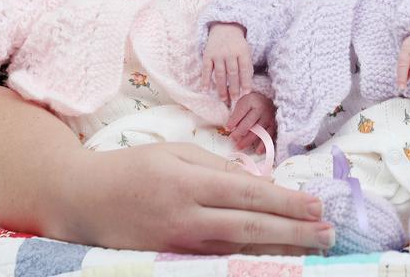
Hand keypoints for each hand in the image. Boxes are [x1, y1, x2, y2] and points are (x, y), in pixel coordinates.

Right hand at [68, 141, 335, 253]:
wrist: (81, 201)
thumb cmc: (130, 167)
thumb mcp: (174, 152)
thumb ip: (216, 166)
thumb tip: (255, 182)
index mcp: (187, 182)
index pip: (248, 193)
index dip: (285, 201)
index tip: (316, 204)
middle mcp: (185, 217)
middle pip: (250, 226)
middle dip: (294, 230)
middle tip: (328, 232)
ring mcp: (179, 242)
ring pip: (239, 247)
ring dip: (279, 246)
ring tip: (312, 244)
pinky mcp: (171, 257)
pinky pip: (219, 256)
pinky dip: (250, 254)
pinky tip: (272, 253)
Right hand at [203, 23, 251, 104]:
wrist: (224, 27)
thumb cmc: (238, 44)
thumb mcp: (246, 50)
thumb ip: (247, 65)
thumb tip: (247, 85)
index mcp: (242, 51)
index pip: (244, 69)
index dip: (246, 82)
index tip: (246, 94)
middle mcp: (229, 52)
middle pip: (232, 73)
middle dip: (234, 87)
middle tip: (235, 99)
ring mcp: (217, 54)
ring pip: (219, 73)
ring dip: (221, 87)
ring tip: (224, 99)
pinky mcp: (207, 55)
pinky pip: (206, 69)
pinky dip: (205, 80)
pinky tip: (205, 90)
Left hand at [228, 91, 276, 151]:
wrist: (267, 100)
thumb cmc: (251, 104)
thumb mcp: (242, 103)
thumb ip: (236, 115)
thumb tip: (230, 128)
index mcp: (252, 100)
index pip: (241, 112)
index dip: (233, 121)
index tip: (227, 128)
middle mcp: (262, 108)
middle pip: (249, 123)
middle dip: (239, 132)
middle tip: (232, 138)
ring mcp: (269, 117)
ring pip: (258, 131)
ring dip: (248, 140)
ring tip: (239, 146)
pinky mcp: (274, 125)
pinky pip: (269, 136)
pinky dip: (263, 144)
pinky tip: (258, 151)